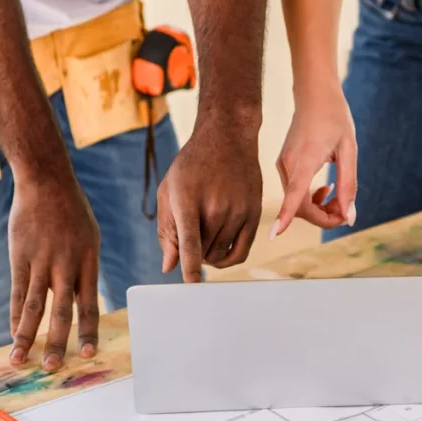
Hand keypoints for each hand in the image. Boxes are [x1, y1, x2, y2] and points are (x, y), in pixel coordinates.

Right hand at [8, 174, 99, 371]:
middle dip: (58, 342)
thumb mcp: (88, 238)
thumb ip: (84, 268)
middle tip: (54, 367)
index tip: (88, 353)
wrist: (47, 182)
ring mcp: (41, 262)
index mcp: (88, 262)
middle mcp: (65, 266)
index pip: (90, 304)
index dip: (88, 330)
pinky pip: (17, 292)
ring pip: (34, 307)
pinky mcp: (20, 257)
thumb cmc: (71, 210)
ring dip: (27, 337)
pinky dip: (14, 316)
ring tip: (20, 360)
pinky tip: (12, 334)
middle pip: (62, 311)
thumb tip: (81, 299)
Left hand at [158, 116, 262, 280]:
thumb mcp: (169, 191)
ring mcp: (238, 210)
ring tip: (202, 237)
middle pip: (202, 252)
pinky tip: (218, 253)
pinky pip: (242, 251)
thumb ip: (167, 231)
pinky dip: (228, 259)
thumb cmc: (192, 165)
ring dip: (208, 255)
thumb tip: (169, 267)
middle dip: (192, 254)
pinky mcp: (254, 214)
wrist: (227, 138)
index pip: (190, 241)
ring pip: (220, 254)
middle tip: (189, 239)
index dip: (188, 266)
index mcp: (188, 199)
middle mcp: (216, 206)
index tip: (189, 283)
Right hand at [273, 81, 356, 238]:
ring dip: (319, 208)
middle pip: (300, 207)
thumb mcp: (349, 151)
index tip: (274, 235)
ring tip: (339, 196)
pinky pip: (294, 192)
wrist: (315, 95)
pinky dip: (310, 197)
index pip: (294, 193)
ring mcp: (283, 165)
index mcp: (306, 158)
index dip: (286, 216)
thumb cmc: (335, 119)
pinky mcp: (283, 165)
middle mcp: (288, 164)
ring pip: (297, 202)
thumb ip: (348, 185)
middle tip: (346, 210)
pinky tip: (325, 188)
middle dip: (324, 216)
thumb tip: (348, 218)